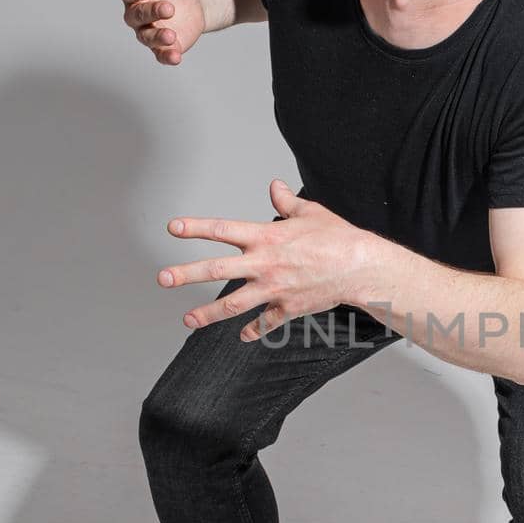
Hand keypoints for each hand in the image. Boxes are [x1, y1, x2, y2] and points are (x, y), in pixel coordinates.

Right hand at [120, 0, 204, 64]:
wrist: (196, 1)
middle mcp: (137, 14)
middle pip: (137, 15)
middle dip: (151, 12)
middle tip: (169, 7)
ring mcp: (149, 32)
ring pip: (147, 37)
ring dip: (158, 37)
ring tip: (171, 35)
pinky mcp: (163, 47)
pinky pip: (161, 55)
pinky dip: (167, 56)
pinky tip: (176, 56)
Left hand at [157, 180, 372, 340]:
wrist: (361, 268)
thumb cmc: (338, 236)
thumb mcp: (311, 212)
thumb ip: (287, 202)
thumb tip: (274, 186)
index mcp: (267, 237)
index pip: (223, 229)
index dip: (196, 228)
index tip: (172, 228)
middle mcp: (265, 264)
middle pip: (217, 270)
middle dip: (187, 274)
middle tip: (162, 278)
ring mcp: (274, 289)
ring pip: (234, 304)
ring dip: (208, 313)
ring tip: (187, 319)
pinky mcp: (288, 308)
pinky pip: (266, 323)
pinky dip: (254, 330)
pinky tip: (243, 336)